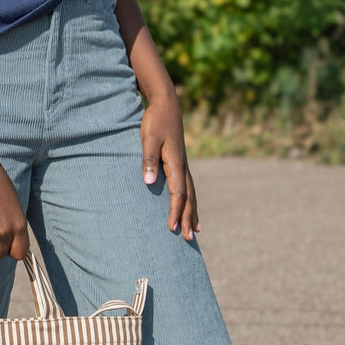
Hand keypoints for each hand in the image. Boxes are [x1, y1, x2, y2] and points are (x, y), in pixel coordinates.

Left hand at [140, 96, 198, 240]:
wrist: (166, 104)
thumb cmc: (155, 121)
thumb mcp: (148, 139)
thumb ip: (148, 160)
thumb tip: (149, 182)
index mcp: (175, 164)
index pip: (178, 194)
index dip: (175, 212)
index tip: (172, 229)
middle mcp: (182, 167)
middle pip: (188, 198)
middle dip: (188, 218)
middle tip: (189, 239)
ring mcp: (183, 164)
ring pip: (191, 193)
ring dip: (192, 212)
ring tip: (196, 230)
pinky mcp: (179, 161)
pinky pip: (188, 186)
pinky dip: (191, 199)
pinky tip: (190, 205)